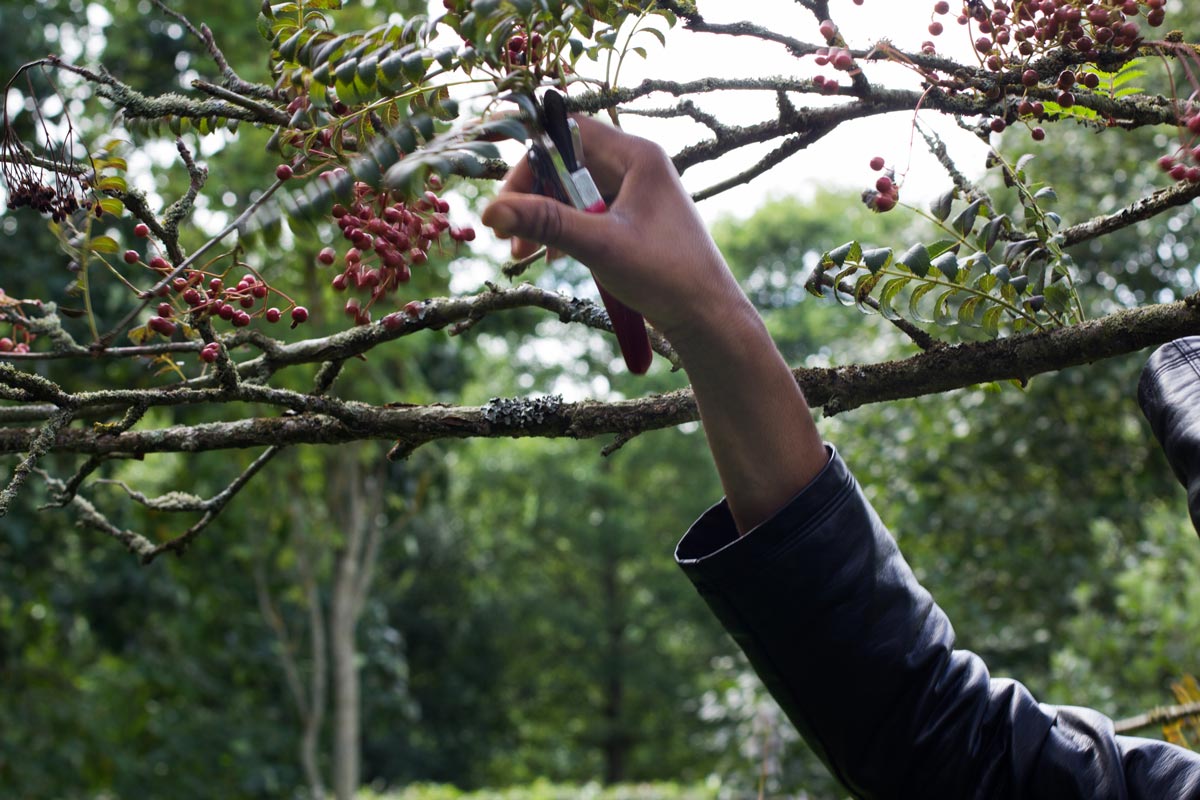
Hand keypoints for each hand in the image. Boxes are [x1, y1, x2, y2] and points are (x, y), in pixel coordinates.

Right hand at [481, 117, 751, 345]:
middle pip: (566, 162)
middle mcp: (637, 166)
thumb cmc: (666, 276)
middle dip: (533, 196)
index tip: (507, 199)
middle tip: (507, 234)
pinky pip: (587, 213)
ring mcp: (636, 193)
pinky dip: (564, 231)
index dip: (532, 160)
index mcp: (638, 155)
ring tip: (522, 253)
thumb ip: (547, 224)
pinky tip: (551, 258)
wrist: (708, 317)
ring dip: (545, 217)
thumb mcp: (600, 247)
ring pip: (573, 190)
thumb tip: (491, 211)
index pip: (568, 132)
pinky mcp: (633, 220)